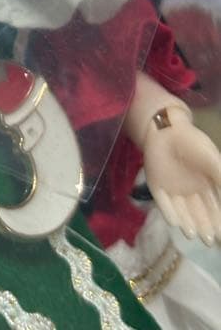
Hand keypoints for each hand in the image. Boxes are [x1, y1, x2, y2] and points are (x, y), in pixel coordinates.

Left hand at [145, 108, 220, 245]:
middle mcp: (189, 190)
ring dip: (187, 223)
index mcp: (205, 185)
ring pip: (182, 211)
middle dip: (205, 228)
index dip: (218, 222)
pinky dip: (168, 212)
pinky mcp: (155, 184)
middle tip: (209, 242)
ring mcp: (172, 188)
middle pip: (198, 213)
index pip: (213, 208)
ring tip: (193, 235)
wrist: (167, 127)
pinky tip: (175, 223)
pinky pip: (162, 202)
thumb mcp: (214, 163)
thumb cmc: (194, 143)